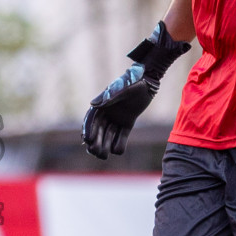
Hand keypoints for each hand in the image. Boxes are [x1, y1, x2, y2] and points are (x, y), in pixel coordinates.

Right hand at [81, 21, 190, 160]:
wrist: (148, 80)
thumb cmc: (132, 81)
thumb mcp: (121, 89)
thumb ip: (108, 97)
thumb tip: (92, 105)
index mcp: (102, 104)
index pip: (92, 120)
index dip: (89, 130)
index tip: (87, 141)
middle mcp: (107, 112)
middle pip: (99, 130)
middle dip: (96, 142)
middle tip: (96, 152)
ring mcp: (117, 117)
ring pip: (108, 134)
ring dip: (105, 145)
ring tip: (104, 156)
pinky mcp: (127, 122)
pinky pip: (122, 134)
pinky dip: (119, 142)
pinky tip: (118, 151)